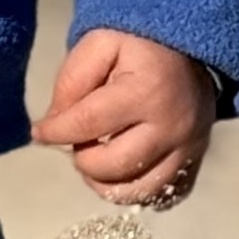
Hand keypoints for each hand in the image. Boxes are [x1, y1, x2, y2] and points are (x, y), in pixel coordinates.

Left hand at [32, 28, 218, 206]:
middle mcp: (172, 126)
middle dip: (83, 159)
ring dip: (106, 182)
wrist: (192, 46)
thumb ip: (71, 83)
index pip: (87, 124)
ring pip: (137, 191)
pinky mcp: (197, 160)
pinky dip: (137, 190)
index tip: (40, 132)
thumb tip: (53, 126)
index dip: (55, 132)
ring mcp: (189, 148)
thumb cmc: (140, 42)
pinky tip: (124, 171)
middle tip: (79, 140)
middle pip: (111, 166)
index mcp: (146, 92)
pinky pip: (163, 195)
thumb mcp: (98, 43)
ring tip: (97, 157)